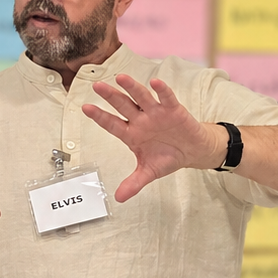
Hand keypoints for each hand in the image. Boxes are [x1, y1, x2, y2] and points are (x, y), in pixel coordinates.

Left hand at [82, 75, 226, 201]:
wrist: (192, 151)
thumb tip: (119, 198)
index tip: (86, 108)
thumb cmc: (168, 157)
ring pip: (141, 98)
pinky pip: (166, 98)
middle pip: (124, 106)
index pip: (112, 124)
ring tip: (121, 79)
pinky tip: (155, 82)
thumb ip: (134, 183)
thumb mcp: (149, 172)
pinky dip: (162, 91)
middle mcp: (141, 120)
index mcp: (132, 134)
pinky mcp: (173, 110)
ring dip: (132, 88)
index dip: (100, 116)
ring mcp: (156, 113)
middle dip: (111, 96)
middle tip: (97, 86)